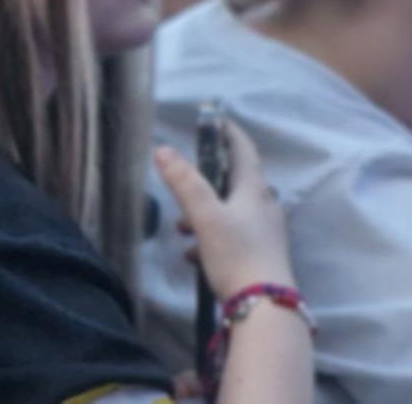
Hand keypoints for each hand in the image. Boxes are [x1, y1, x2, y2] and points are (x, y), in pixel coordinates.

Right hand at [154, 121, 294, 299]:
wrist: (264, 306)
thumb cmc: (236, 254)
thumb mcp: (204, 216)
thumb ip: (184, 182)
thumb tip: (163, 149)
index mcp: (254, 191)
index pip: (244, 152)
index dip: (230, 135)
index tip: (216, 122)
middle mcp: (265, 208)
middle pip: (235, 183)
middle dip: (206, 182)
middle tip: (183, 184)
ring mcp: (265, 233)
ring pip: (230, 212)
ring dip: (204, 214)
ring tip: (182, 229)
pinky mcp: (260, 256)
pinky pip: (232, 237)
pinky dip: (211, 238)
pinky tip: (195, 255)